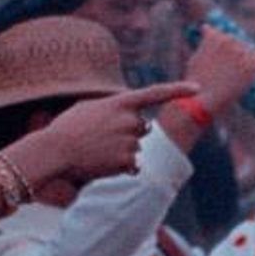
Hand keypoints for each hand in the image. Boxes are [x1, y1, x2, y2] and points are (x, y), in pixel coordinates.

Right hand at [45, 81, 196, 180]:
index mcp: (121, 102)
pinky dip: (120, 167)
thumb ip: (114, 107)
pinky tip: (102, 163)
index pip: (156, 93)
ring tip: (98, 150)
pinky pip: (132, 165)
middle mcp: (130, 120)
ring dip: (121, 151)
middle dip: (130, 133)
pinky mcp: (127, 161)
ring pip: (136, 148)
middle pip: (143, 127)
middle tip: (104, 137)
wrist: (56, 150)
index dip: (178, 89)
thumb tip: (131, 115)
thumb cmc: (68, 127)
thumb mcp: (90, 107)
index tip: (197, 88)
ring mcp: (130, 141)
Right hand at [184, 27, 254, 117]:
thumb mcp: (196, 57)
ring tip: (228, 79)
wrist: (201, 101)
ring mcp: (242, 52)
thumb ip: (205, 42)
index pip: (225, 42)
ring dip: (241, 66)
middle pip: (239, 48)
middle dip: (232, 61)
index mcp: (216, 35)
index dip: (220, 58)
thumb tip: (206, 27)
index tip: (212, 69)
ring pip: (249, 56)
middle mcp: (230, 39)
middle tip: (220, 77)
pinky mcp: (252, 65)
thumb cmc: (196, 82)